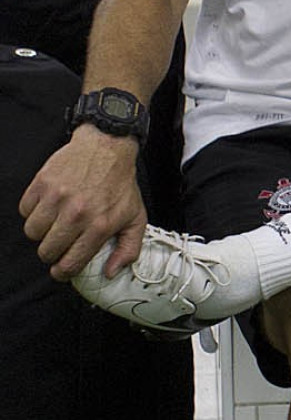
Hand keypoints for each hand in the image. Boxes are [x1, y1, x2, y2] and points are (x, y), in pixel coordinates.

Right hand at [19, 129, 145, 279]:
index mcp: (99, 226)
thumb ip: (128, 249)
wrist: (107, 146)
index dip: (62, 272)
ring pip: (32, 232)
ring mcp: (57, 198)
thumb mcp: (136, 218)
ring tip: (53, 224)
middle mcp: (76, 214)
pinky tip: (47, 207)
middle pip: (46, 251)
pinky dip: (33, 211)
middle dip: (51, 252)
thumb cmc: (120, 183)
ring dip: (41, 232)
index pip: (70, 263)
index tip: (60, 270)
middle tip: (59, 244)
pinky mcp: (42, 183)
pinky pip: (25, 209)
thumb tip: (110, 272)